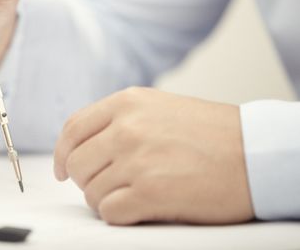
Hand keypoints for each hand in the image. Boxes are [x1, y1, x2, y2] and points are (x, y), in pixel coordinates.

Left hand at [53, 87, 253, 224]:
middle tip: (106, 185)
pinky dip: (118, 214)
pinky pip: (108, 211)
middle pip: (76, 163)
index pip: (72, 129)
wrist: (257, 153)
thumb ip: (120, 119)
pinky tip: (138, 208)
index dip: (61, 153)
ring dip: (104, 198)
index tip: (62, 169)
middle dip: (85, 179)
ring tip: (131, 195)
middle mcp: (127, 128)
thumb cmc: (213, 134)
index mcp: (127, 103)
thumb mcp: (160, 108)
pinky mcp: (150, 193)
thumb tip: (85, 144)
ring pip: (90, 190)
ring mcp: (137, 160)